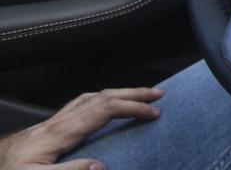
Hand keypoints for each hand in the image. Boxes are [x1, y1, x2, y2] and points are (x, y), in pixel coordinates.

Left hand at [0, 87, 162, 169]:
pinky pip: (81, 105)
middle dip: (133, 93)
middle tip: (157, 93)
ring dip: (118, 93)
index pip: (104, 110)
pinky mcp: (49, 129)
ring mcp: (53, 123)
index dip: (132, 108)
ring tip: (137, 95)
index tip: (153, 112)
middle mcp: (58, 122)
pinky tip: (103, 106)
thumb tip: (100, 166)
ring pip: (92, 97)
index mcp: (60, 132)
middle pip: (102, 97)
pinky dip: (101, 100)